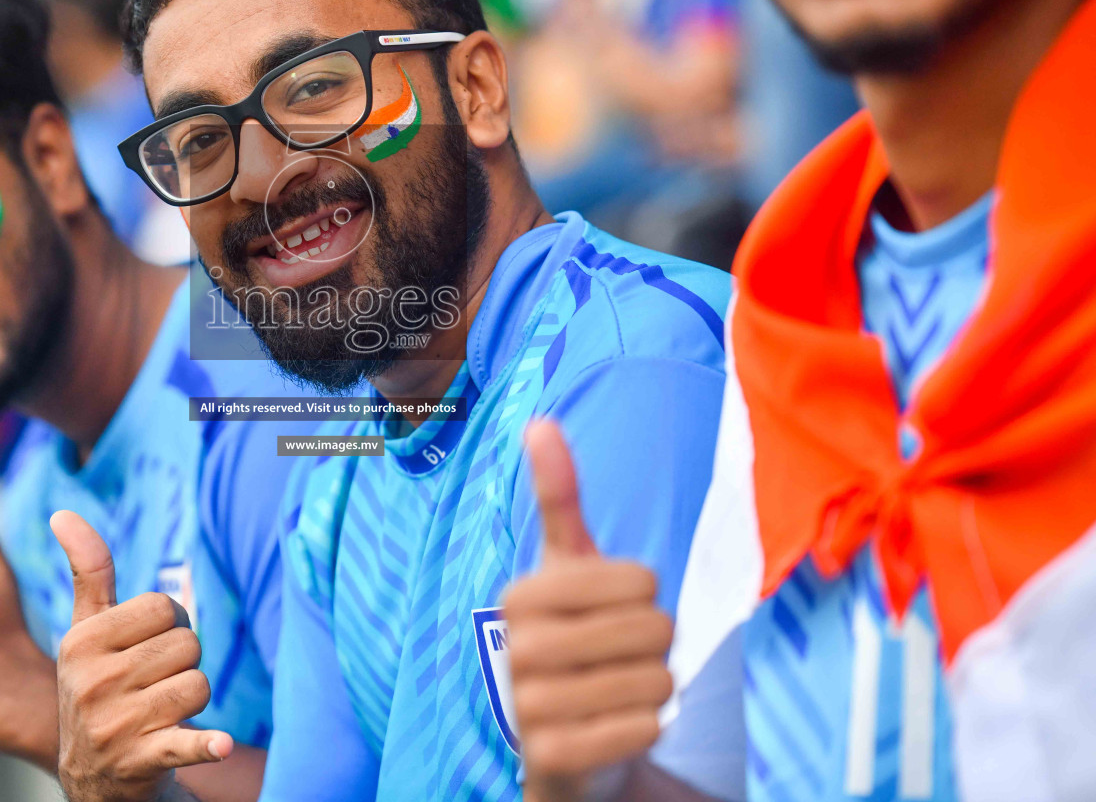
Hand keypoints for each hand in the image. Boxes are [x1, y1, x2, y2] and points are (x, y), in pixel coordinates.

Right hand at [51, 510, 230, 801]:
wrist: (93, 777)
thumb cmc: (99, 686)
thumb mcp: (87, 632)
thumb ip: (87, 573)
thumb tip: (63, 513)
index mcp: (81, 642)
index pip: (163, 606)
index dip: (170, 623)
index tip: (148, 645)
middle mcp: (93, 683)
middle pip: (187, 644)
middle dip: (183, 662)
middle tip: (156, 684)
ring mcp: (116, 724)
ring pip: (198, 684)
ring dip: (193, 699)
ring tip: (163, 713)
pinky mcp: (141, 760)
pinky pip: (186, 743)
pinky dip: (206, 746)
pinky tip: (220, 745)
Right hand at [505, 421, 674, 801]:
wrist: (564, 739)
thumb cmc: (578, 638)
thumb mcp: (569, 567)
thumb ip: (557, 497)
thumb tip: (540, 421)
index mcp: (521, 594)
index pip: (641, 579)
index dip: (648, 596)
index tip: (615, 608)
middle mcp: (518, 648)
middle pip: (654, 629)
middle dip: (659, 645)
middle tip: (626, 656)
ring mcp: (530, 706)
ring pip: (656, 682)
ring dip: (657, 689)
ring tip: (622, 691)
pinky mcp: (552, 757)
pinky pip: (642, 729)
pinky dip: (648, 727)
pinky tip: (622, 725)